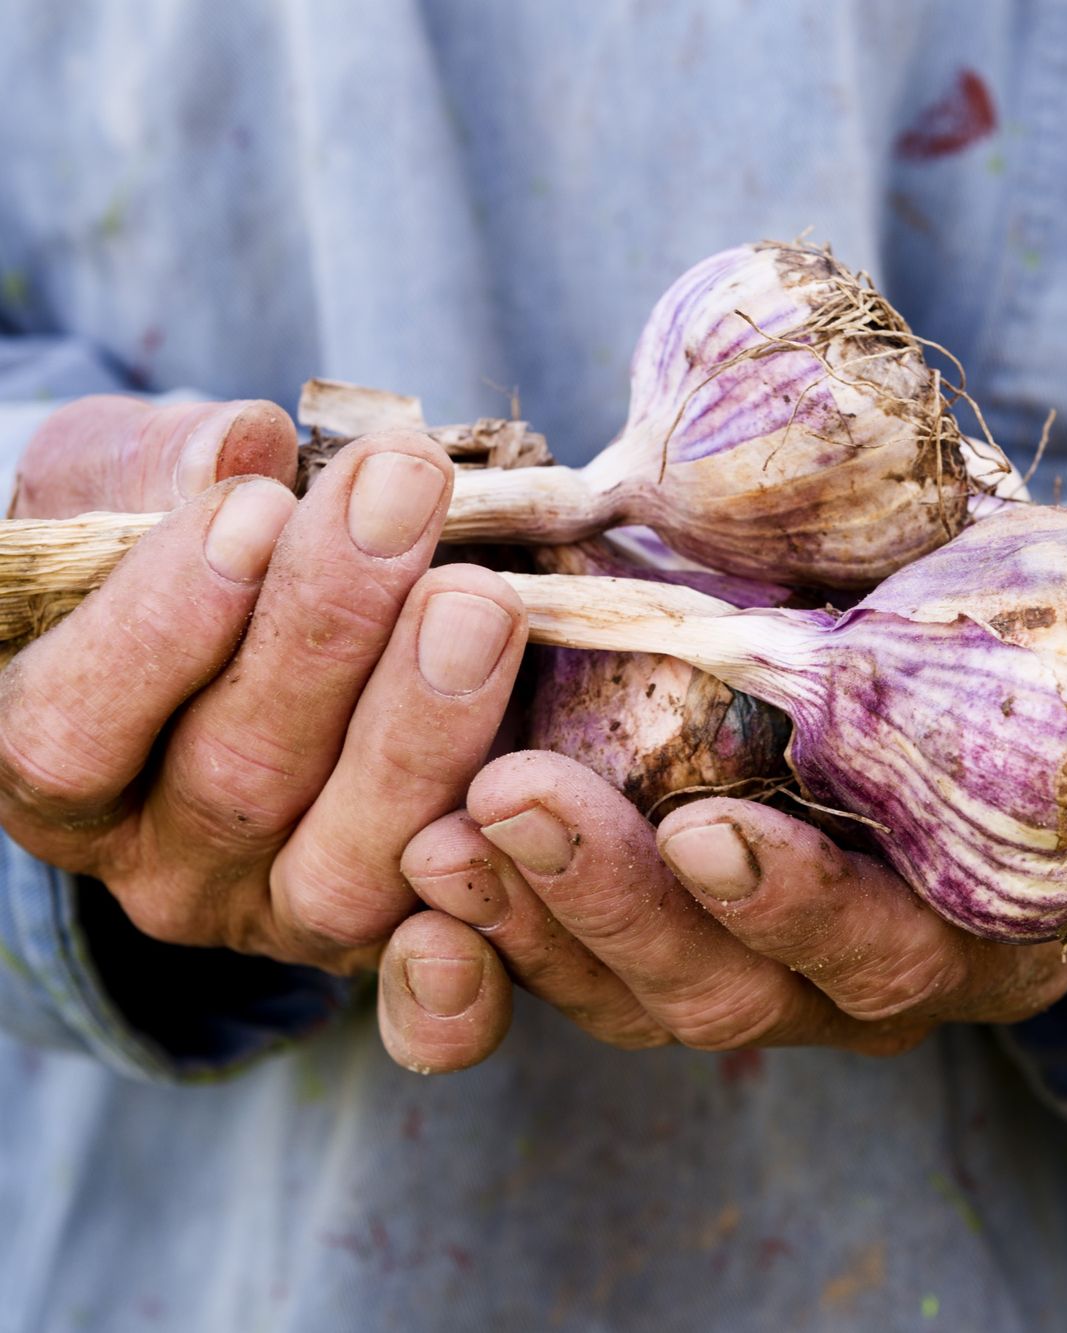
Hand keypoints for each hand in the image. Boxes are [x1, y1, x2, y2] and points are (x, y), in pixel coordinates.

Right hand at [0, 397, 525, 984]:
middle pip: (235, 783)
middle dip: (329, 630)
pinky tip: (529, 798)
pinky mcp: (400, 936)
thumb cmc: (177, 546)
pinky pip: (439, 968)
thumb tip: (238, 451)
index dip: (161, 628)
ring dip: (424, 726)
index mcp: (61, 773)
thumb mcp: (128, 486)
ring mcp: (285, 911)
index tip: (255, 509)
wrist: (271, 626)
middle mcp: (163, 868)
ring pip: (348, 865)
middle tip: (405, 498)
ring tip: (480, 598)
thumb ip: (157, 469)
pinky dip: (486, 902)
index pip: (70, 737)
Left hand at [378, 751, 1066, 1069]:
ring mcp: (755, 950)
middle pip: (729, 992)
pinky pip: (563, 956)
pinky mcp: (667, 908)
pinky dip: (487, 922)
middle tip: (516, 802)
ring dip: (528, 917)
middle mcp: (864, 972)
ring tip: (435, 823)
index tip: (713, 832)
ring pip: (628, 988)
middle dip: (621, 912)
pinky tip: (416, 848)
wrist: (1018, 653)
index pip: (893, 957)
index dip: (804, 914)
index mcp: (988, 932)